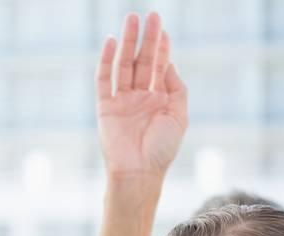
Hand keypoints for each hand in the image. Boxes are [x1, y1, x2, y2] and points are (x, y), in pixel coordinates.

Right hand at [96, 12, 186, 181]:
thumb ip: (176, 88)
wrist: (139, 172)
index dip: (162, 46)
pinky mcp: (105, 107)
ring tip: (131, 19)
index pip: (159, 66)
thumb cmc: (162, 149)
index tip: (162, 28)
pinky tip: (111, 43)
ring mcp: (122, 101)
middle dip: (146, 38)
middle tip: (150, 15)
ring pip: (124, 65)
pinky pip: (104, 80)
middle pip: (142, 60)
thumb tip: (169, 64)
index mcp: (159, 99)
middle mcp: (139, 97)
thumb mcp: (179, 115)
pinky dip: (106, 61)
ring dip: (128, 42)